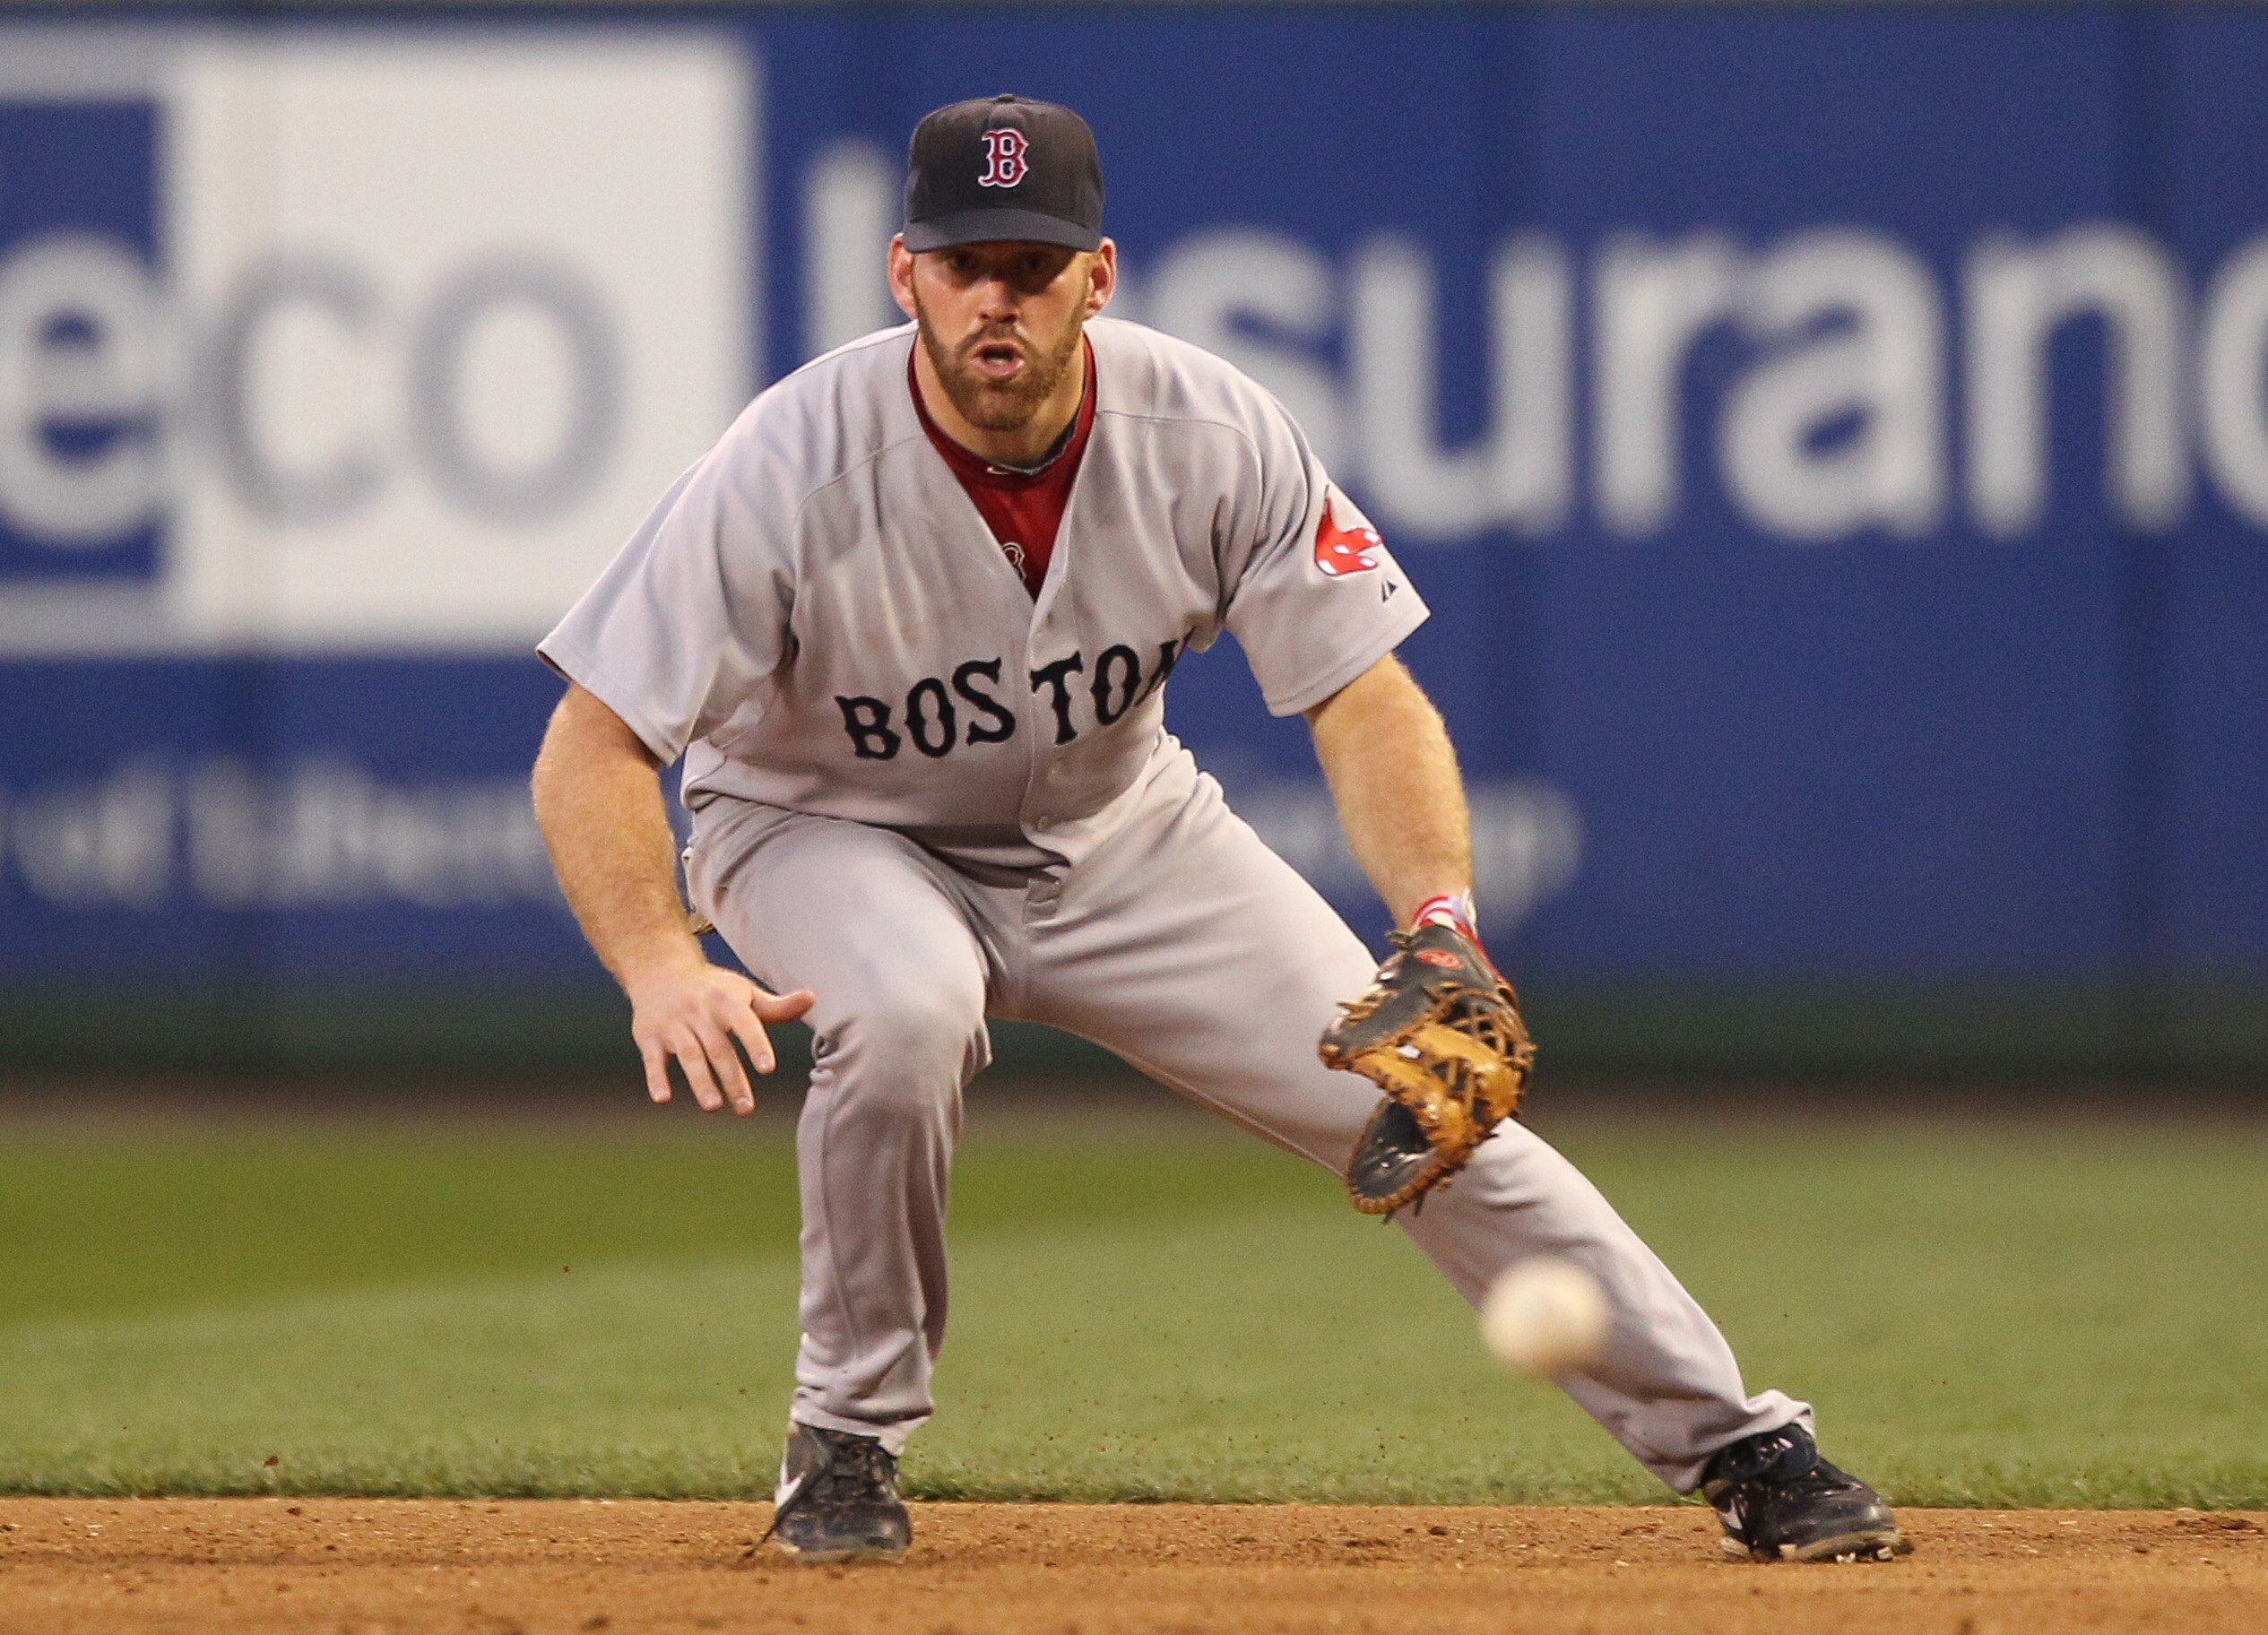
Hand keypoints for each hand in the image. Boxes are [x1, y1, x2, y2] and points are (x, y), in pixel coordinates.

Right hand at [625, 960, 815, 1114]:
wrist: (659, 970)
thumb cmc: (713, 989)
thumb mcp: (744, 993)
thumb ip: (776, 1006)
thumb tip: (812, 998)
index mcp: (725, 1000)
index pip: (744, 1023)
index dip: (756, 1044)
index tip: (768, 1069)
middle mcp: (699, 1011)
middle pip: (717, 1048)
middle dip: (731, 1078)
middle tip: (746, 1108)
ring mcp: (672, 1023)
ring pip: (688, 1055)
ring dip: (699, 1081)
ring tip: (713, 1107)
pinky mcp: (648, 1035)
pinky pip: (652, 1058)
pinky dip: (656, 1078)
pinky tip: (663, 1099)